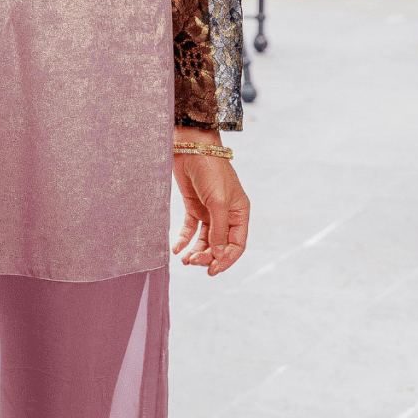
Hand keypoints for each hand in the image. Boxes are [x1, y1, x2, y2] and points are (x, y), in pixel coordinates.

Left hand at [171, 128, 248, 274]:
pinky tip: (177, 249)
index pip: (237, 244)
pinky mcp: (193, 206)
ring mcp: (210, 211)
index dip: (225, 259)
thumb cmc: (211, 171)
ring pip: (205, 239)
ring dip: (196, 251)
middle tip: (193, 262)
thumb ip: (219, 230)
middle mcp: (227, 214)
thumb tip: (218, 255)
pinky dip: (184, 240)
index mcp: (240, 213)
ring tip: (185, 260)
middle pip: (220, 244)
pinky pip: (190, 229)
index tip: (211, 270)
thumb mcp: (218, 202)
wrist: (191, 147)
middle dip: (208, 256)